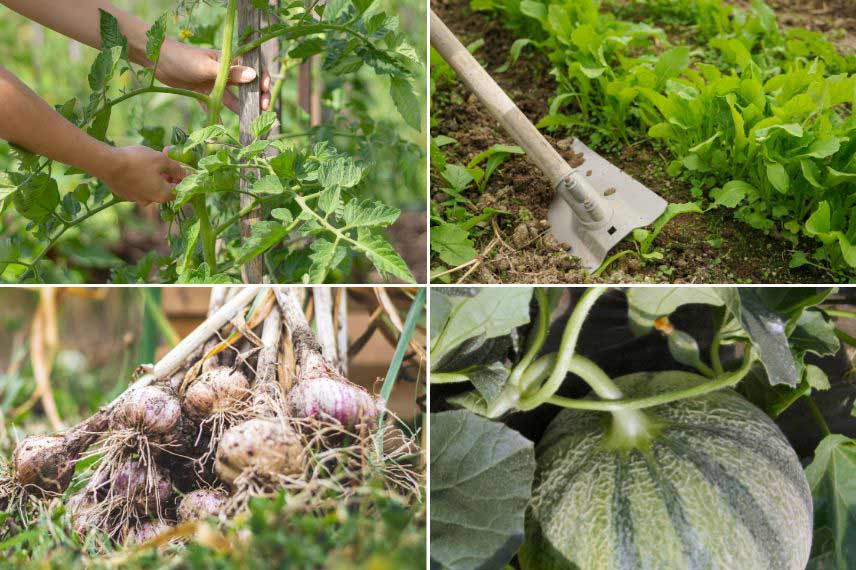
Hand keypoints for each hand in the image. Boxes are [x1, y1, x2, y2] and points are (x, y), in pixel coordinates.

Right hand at [101, 146, 186, 205]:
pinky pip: (139, 186)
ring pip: (151, 187)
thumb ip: (177, 167)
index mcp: (163, 195)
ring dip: (155, 175)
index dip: (183, 178)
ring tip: (151, 160)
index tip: (181, 166)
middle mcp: (150, 201)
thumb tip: (187, 173)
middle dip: (169, 173)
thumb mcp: (161, 160)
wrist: (106, 164)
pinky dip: (142, 178)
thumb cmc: (137, 161)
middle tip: (166, 158)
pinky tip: (137, 166)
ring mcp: (136, 199)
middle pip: (165, 188)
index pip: (180, 190)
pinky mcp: (125, 194)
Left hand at [156, 39, 270, 112]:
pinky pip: (215, 108)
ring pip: (234, 99)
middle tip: (264, 109)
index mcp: (230, 60)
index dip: (263, 78)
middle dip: (258, 97)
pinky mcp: (205, 94)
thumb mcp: (207, 66)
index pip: (254, 67)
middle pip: (248, 85)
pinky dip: (217, 118)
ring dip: (242, 109)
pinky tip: (221, 132)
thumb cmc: (183, 57)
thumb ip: (230, 73)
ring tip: (251, 122)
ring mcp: (216, 84)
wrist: (157, 60)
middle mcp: (226, 72)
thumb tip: (253, 76)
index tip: (265, 90)